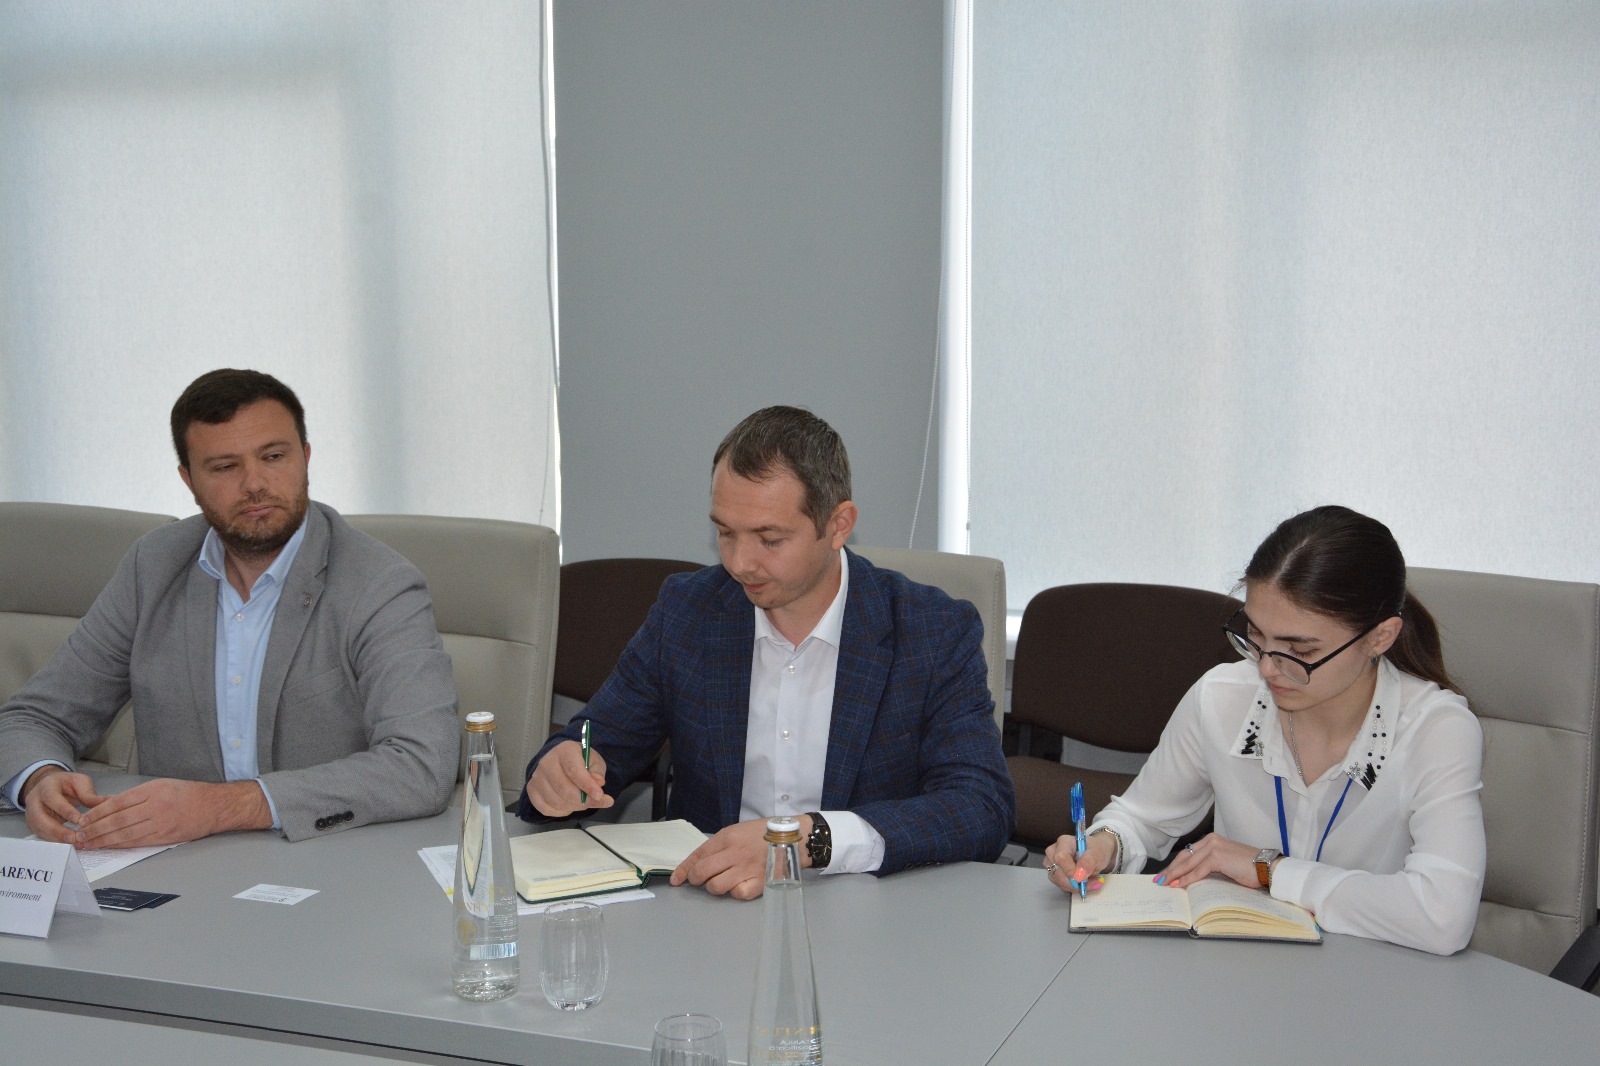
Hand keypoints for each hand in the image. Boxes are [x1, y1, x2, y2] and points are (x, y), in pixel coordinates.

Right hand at [23, 769, 106, 844]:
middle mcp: (34, 801)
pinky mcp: (35, 826)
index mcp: (46, 787)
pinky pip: (43, 836)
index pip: (52, 799)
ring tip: (75, 843)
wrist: (51, 786)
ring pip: (40, 830)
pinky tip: (69, 845)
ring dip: (57, 839)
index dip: (65, 810)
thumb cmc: (66, 784)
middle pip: (41, 818)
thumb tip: (106, 803)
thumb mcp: (79, 782)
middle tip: (75, 838)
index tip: (79, 820)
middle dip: (58, 830)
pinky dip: (56, 841)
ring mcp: (32, 815)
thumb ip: (89, 793)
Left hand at [72, 778, 271, 848]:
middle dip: (96, 829)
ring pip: (126, 834)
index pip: (118, 803)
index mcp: (153, 790)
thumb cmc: (189, 794)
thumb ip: (135, 796)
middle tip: (80, 836)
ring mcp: (161, 823)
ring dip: (104, 840)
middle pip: (118, 820)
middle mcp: (156, 807)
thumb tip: (109, 805)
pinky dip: (121, 846)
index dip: (98, 813)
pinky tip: (109, 846)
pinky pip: (138, 842)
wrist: (215, 806)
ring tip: (89, 844)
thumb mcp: (161, 785)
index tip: (84, 820)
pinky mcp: (165, 837)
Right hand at [525, 740, 612, 817]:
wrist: (560, 760)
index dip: (587, 785)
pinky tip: (570, 804)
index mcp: (564, 751)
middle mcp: (546, 763)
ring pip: (557, 802)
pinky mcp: (532, 791)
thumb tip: (598, 783)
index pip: (573, 770)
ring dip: (574, 807)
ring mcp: (537, 778)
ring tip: (583, 801)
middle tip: (596, 801)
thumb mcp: (594, 761)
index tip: (600, 795)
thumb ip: (597, 772)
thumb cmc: (579, 761)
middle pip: (564, 789)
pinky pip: (548, 809)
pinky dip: (562, 811)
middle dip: (583, 800)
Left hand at [671, 816, 799, 899]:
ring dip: (714, 887)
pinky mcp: (760, 883)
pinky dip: (734, 892)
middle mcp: (734, 853)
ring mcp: (747, 869)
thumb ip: (719, 845)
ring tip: (721, 882)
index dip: (684, 869)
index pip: (698, 855)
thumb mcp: (738, 831)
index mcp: (727, 837)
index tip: (677, 880)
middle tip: (699, 880)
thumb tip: (699, 862)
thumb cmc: (763, 833)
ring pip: (716, 886)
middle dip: (695, 879)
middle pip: (702, 872)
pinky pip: (737, 894)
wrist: (794, 837)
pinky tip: (739, 885)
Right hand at [1043, 831, 1112, 896]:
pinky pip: (1061, 885)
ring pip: (1058, 881)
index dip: (1070, 870)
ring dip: (1076, 886)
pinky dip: (1074, 888)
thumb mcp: (1098, 853)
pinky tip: (1083, 883)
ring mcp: (1052, 863)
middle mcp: (1054, 851)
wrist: (1096, 854)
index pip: (1060, 857)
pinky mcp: (1054, 873)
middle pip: (1057, 872)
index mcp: (1064, 842)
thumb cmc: (1096, 850)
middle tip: (1092, 882)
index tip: (1082, 878)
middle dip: (1075, 882)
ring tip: (1090, 881)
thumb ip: (1089, 862)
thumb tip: (1079, 875)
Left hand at [1153, 832, 1261, 889]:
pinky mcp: (1218, 857)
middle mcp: (1211, 840)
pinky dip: (1187, 879)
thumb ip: (1209, 865)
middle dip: (1171, 869)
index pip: (1188, 853)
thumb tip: (1191, 876)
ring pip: (1189, 863)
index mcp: (1212, 840)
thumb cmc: (1249, 868)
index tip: (1165, 873)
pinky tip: (1178, 885)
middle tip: (1159, 880)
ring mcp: (1214, 847)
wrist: (1267, 867)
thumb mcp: (1225, 864)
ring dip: (1175, 874)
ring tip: (1165, 883)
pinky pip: (1198, 870)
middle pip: (1185, 857)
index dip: (1175, 864)